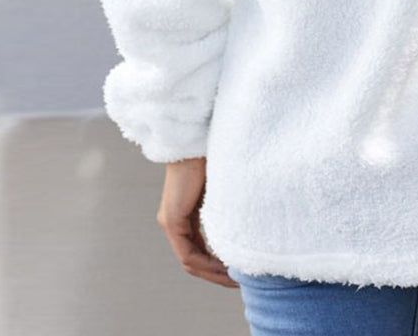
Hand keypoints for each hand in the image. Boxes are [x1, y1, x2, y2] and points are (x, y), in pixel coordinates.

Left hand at [156, 156, 239, 287]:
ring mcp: (170, 220)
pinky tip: (224, 267)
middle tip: (238, 281)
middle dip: (216, 273)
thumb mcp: (223, 186)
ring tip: (234, 278)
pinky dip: (206, 263)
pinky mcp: (171, 219)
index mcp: (184, 211)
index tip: (238, 268)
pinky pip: (188, 253)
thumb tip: (247, 221)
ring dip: (212, 272)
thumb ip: (227, 205)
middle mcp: (173, 219)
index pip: (199, 247)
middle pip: (194, 259)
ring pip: (190, 260)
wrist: (197, 137)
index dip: (217, 262)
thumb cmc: (214, 153)